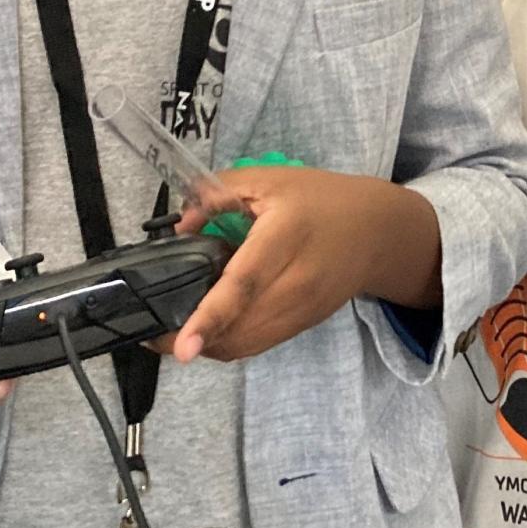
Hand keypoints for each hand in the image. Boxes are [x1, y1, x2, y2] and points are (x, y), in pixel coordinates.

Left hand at [158, 167, 440, 362]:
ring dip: (204, 344)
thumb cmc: (320, 199)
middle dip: (187, 337)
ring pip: (243, 345)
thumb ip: (217, 194)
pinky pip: (254, 345)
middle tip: (147, 327)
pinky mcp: (300, 326)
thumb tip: (179, 228)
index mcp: (284, 238)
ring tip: (170, 327)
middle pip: (238, 327)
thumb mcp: (268, 179)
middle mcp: (295, 284)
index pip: (244, 284)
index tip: (183, 348)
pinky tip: (205, 325)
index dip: (210, 316)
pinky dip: (224, 342)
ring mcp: (300, 312)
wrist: (379, 232)